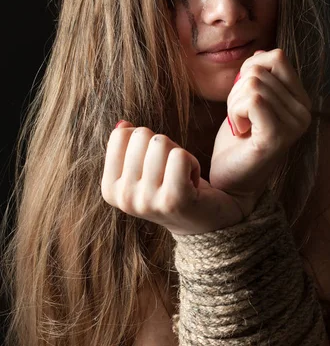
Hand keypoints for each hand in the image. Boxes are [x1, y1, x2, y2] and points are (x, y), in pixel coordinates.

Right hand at [101, 124, 244, 234]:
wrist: (203, 221)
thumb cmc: (171, 186)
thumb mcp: (143, 167)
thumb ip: (128, 145)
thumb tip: (122, 125)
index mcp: (110, 189)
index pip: (120, 135)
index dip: (144, 142)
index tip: (155, 165)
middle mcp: (125, 198)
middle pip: (142, 136)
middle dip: (163, 147)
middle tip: (171, 171)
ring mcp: (147, 201)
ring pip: (161, 143)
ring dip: (178, 154)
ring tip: (181, 176)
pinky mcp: (174, 200)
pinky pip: (180, 156)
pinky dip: (192, 162)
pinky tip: (192, 181)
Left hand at [209, 48, 311, 214]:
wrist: (230, 181)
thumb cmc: (238, 142)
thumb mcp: (249, 101)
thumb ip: (259, 77)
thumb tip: (260, 54)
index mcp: (301, 99)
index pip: (276, 56)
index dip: (249, 70)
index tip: (245, 100)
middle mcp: (305, 111)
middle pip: (259, 70)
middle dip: (237, 91)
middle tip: (241, 119)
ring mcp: (294, 124)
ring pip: (252, 84)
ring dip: (234, 104)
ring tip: (242, 127)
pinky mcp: (278, 136)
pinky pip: (252, 100)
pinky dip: (236, 113)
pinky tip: (241, 132)